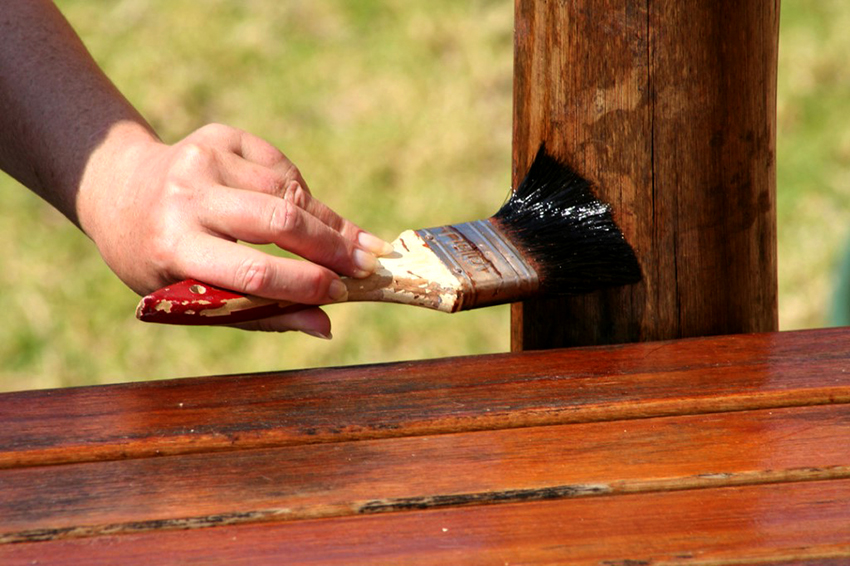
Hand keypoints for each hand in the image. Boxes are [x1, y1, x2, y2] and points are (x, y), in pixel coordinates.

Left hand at [79, 123, 391, 336]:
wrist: (123, 193)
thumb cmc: (163, 262)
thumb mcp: (194, 297)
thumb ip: (260, 313)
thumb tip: (325, 326)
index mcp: (173, 246)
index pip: (253, 270)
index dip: (305, 284)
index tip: (344, 292)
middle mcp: (186, 196)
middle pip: (280, 221)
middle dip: (332, 246)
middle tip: (368, 264)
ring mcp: (204, 158)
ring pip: (289, 191)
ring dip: (326, 221)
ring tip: (349, 244)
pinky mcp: (221, 135)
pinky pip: (282, 167)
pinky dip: (302, 194)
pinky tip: (304, 211)